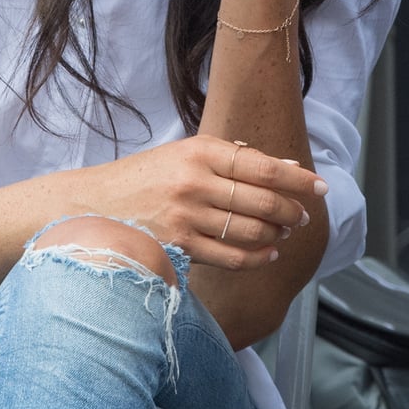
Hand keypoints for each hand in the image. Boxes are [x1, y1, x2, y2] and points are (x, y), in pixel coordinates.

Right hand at [62, 134, 325, 270]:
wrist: (88, 206)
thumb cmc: (143, 179)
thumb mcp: (185, 156)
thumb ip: (234, 159)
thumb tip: (287, 164)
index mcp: (199, 151)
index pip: (262, 165)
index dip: (297, 178)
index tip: (320, 186)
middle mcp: (194, 181)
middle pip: (262, 199)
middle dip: (292, 210)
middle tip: (303, 216)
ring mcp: (185, 216)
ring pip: (250, 229)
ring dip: (276, 234)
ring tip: (285, 232)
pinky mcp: (177, 246)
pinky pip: (231, 256)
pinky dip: (257, 257)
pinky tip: (268, 253)